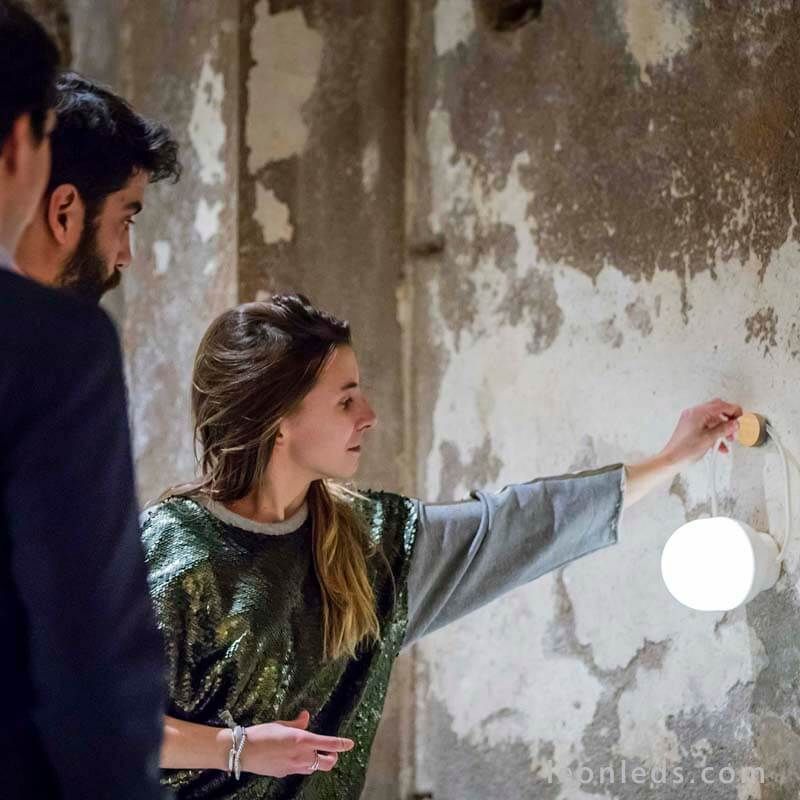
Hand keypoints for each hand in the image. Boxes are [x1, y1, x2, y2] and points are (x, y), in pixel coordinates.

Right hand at [238, 710, 353, 777]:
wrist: (243, 751)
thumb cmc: (262, 733)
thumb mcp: (281, 723)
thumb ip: (297, 723)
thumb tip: (306, 716)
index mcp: (302, 740)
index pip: (329, 744)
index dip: (342, 744)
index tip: (350, 743)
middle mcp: (301, 756)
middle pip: (327, 763)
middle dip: (333, 757)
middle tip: (331, 750)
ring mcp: (293, 767)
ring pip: (314, 768)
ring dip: (317, 761)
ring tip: (311, 752)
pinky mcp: (285, 773)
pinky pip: (300, 770)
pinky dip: (302, 765)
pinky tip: (293, 757)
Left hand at [623, 398, 741, 508]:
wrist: (671, 460)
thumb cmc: (685, 450)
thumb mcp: (709, 439)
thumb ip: (724, 429)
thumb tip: (735, 424)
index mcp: (698, 412)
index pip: (721, 405)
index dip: (734, 411)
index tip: (742, 419)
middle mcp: (694, 413)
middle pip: (717, 410)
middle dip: (729, 419)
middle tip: (736, 429)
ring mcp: (691, 420)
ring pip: (713, 419)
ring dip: (723, 428)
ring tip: (730, 440)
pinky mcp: (690, 428)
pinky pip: (707, 427)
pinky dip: (715, 433)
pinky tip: (721, 446)